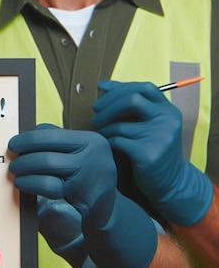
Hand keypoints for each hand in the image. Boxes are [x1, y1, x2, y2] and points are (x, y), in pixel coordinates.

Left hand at [9, 125, 156, 267]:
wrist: (108, 210)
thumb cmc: (86, 177)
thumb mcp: (78, 153)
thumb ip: (57, 140)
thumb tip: (27, 132)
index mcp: (91, 140)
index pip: (52, 135)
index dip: (28, 139)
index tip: (13, 144)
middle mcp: (94, 156)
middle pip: (47, 154)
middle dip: (24, 158)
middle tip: (12, 163)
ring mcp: (91, 177)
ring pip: (48, 169)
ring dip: (25, 172)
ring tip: (15, 173)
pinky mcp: (84, 198)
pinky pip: (51, 188)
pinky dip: (32, 184)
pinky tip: (24, 184)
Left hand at [93, 80, 212, 225]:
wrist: (172, 182)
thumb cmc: (154, 148)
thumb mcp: (149, 123)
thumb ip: (131, 105)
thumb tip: (103, 86)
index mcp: (168, 110)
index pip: (144, 87)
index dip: (120, 86)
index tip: (101, 90)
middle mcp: (167, 121)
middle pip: (132, 99)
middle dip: (108, 104)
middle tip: (95, 112)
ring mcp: (159, 137)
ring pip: (120, 124)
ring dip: (103, 126)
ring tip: (99, 130)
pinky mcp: (148, 155)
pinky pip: (118, 141)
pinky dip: (107, 140)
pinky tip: (106, 142)